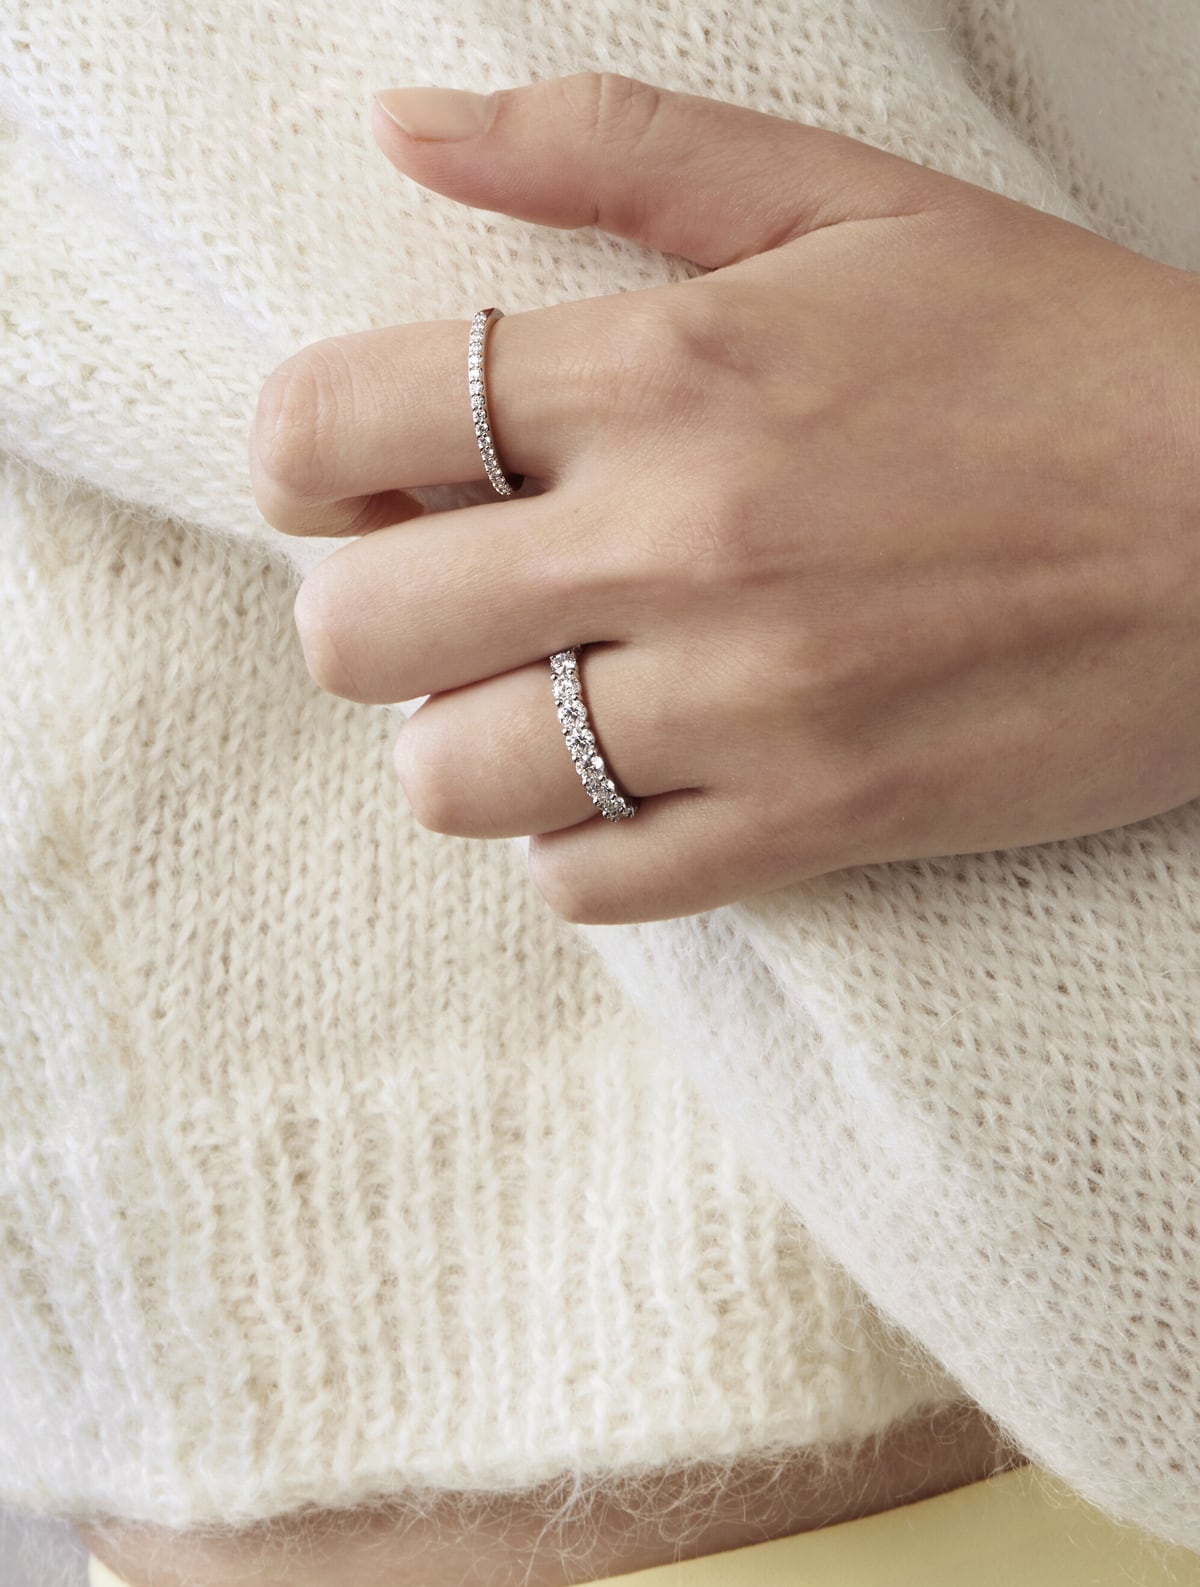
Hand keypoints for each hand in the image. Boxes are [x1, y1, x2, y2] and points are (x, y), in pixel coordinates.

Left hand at [249, 71, 1199, 926]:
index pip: (342, 421)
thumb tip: (403, 128)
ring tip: (548, 695)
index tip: (356, 475)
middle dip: (369, 614)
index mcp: (668, 370)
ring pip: (451, 780)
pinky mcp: (810, 828)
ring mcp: (741, 710)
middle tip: (459, 593)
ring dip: (463, 741)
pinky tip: (634, 778)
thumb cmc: (1061, 358)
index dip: (301, 456)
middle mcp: (676, 548)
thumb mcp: (850, 203)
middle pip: (353, 635)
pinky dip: (577, 844)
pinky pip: (589, 886)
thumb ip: (610, 150)